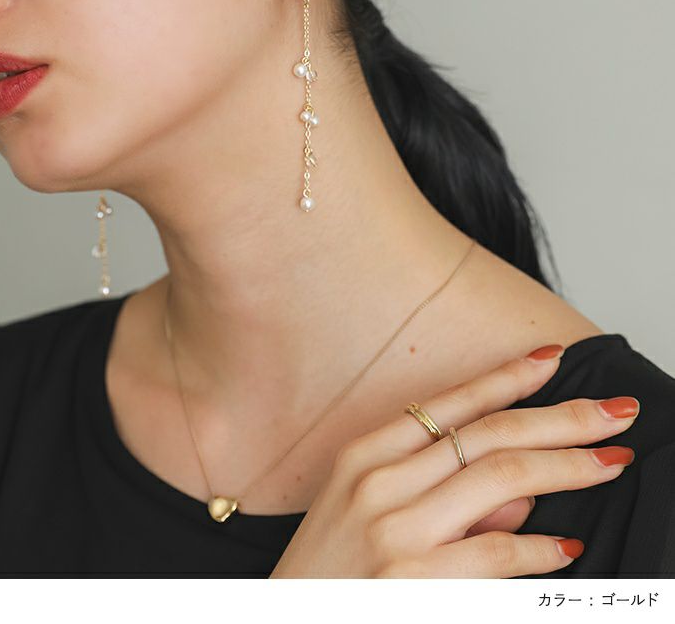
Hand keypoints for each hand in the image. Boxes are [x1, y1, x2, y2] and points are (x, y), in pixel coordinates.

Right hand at [269, 345, 638, 577]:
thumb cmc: (325, 572)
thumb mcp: (363, 513)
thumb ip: (439, 494)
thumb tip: (519, 497)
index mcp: (364, 454)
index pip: (452, 403)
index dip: (508, 377)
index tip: (553, 359)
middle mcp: (379, 481)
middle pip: (489, 434)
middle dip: (561, 418)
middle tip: (615, 412)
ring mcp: (395, 530)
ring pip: (501, 479)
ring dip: (566, 468)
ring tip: (610, 462)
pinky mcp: (413, 579)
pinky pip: (495, 552)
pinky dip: (539, 548)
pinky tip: (568, 547)